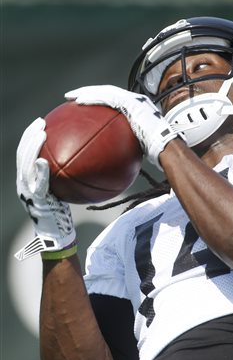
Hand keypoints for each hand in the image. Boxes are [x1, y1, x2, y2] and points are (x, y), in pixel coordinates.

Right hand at [15, 118, 75, 260]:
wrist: (56, 236)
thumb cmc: (62, 215)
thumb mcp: (62, 193)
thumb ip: (64, 178)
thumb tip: (82, 162)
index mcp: (27, 181)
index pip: (25, 154)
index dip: (29, 137)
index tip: (39, 123)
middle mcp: (24, 185)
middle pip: (22, 155)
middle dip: (29, 137)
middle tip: (40, 122)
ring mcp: (28, 193)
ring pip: (25, 166)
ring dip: (31, 148)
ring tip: (41, 134)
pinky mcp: (36, 202)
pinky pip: (37, 184)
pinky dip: (39, 172)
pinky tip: (43, 161)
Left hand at [65, 85, 184, 167]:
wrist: (165, 147)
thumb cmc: (156, 152)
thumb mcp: (138, 149)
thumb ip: (126, 148)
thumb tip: (115, 162)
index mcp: (139, 109)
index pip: (115, 101)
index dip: (99, 101)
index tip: (86, 106)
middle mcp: (137, 101)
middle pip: (108, 93)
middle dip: (89, 93)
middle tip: (73, 97)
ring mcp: (134, 100)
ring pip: (105, 91)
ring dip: (87, 92)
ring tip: (72, 97)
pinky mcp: (131, 101)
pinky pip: (107, 98)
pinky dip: (92, 98)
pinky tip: (79, 103)